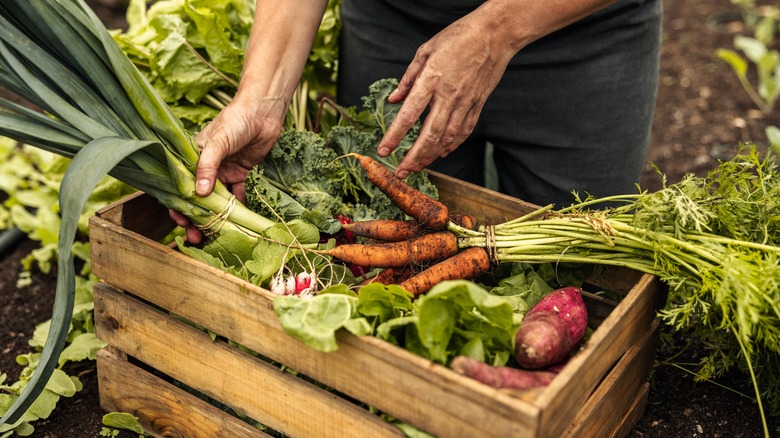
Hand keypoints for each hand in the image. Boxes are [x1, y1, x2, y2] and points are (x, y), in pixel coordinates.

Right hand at [170, 95, 285, 242]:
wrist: (263, 112)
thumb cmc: (236, 120)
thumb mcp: (218, 142)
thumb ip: (208, 166)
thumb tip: (199, 194)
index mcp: (192, 157)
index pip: (180, 186)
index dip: (179, 205)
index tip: (181, 222)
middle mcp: (205, 167)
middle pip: (197, 198)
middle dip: (196, 219)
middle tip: (197, 238)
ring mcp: (223, 172)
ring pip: (217, 201)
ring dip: (216, 218)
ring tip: (215, 237)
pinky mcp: (240, 174)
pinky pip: (237, 195)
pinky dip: (238, 208)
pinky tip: (239, 222)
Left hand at [376, 10, 516, 178]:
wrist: (495, 34)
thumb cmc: (458, 37)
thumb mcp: (426, 50)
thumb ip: (408, 78)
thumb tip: (394, 99)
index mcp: (431, 80)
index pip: (408, 115)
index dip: (394, 136)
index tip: (383, 151)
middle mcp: (448, 96)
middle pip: (428, 135)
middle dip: (413, 157)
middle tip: (401, 172)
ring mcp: (465, 102)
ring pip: (447, 138)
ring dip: (431, 156)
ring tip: (418, 167)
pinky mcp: (478, 104)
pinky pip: (463, 131)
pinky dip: (452, 145)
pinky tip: (442, 153)